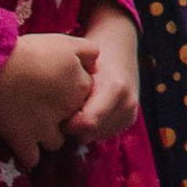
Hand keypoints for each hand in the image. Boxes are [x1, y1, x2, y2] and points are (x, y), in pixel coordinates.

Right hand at [0, 33, 99, 163]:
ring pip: (56, 143)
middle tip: (44, 105)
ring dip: (48, 137)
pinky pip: (32, 159)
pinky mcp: (23, 140)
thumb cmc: (34, 51)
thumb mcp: (68, 43)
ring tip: (35, 126)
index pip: (87, 99)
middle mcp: (68, 113)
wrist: (0, 65)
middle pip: (73, 122)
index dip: (72, 94)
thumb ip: (89, 52)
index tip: (57, 88)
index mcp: (82, 89)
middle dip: (64, 118)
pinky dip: (29, 155)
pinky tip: (24, 146)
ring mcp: (46, 130)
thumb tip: (96, 67)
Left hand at [68, 5, 140, 141]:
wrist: (118, 49)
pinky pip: (104, 134)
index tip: (57, 114)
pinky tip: (85, 113)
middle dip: (73, 129)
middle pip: (91, 134)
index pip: (87, 123)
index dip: (67, 124)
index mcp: (115, 87)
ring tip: (74, 112)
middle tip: (62, 114)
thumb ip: (70, 88)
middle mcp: (127, 102)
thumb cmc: (92, 56)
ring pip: (97, 137)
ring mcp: (131, 112)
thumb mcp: (80, 66)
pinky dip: (92, 129)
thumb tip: (55, 118)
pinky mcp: (130, 119)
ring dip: (82, 131)